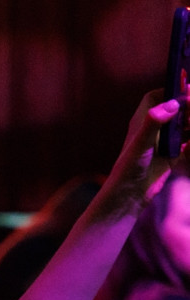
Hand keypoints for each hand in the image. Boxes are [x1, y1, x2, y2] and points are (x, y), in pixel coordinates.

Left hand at [105, 90, 184, 208]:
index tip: (186, 89)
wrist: (130, 196)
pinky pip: (188, 141)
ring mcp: (163, 141)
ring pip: (183, 124)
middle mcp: (153, 129)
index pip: (155, 96)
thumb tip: (172, 104)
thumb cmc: (129, 169)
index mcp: (142, 122)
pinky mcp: (172, 155)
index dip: (170, 90)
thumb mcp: (141, 144)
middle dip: (187, 105)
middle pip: (174, 108)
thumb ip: (153, 123)